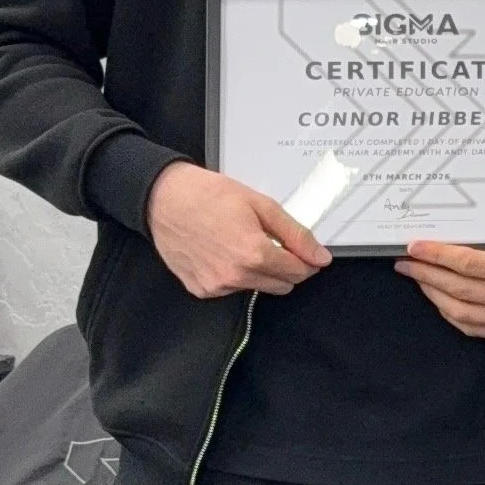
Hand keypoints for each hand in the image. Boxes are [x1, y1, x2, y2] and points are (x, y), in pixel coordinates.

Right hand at [147, 161, 329, 299]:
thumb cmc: (209, 195)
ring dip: (259, 271)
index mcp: (254, 255)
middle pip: (282, 285)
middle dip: (285, 267)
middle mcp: (235, 277)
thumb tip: (320, 257)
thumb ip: (295, 234)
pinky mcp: (201, 290)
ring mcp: (216, 287)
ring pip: (257, 288)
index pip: (299, 272)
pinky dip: (235, 275)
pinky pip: (231, 289)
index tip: (303, 250)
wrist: (163, 199)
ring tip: (241, 241)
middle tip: (272, 241)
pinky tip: (223, 251)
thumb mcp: (261, 205)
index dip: (305, 260)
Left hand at [399, 234, 484, 341]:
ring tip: (417, 276)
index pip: (469, 265)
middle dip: (427, 273)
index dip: (438, 255)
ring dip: (433, 293)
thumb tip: (456, 233)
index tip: (416, 245)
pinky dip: (450, 313)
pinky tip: (438, 298)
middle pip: (459, 289)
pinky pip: (473, 327)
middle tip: (406, 260)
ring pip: (461, 311)